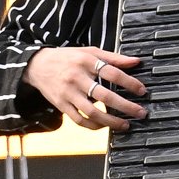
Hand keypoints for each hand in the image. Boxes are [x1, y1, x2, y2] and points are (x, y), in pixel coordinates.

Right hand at [24, 44, 145, 131]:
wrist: (36, 65)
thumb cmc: (66, 58)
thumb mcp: (89, 52)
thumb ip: (113, 57)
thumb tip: (136, 61)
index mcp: (86, 62)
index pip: (112, 73)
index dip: (130, 83)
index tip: (142, 91)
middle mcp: (77, 78)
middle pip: (105, 95)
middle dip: (126, 106)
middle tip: (140, 112)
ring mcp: (68, 93)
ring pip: (92, 112)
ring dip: (111, 121)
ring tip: (125, 124)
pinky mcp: (61, 104)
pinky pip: (79, 119)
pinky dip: (93, 125)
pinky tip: (104, 126)